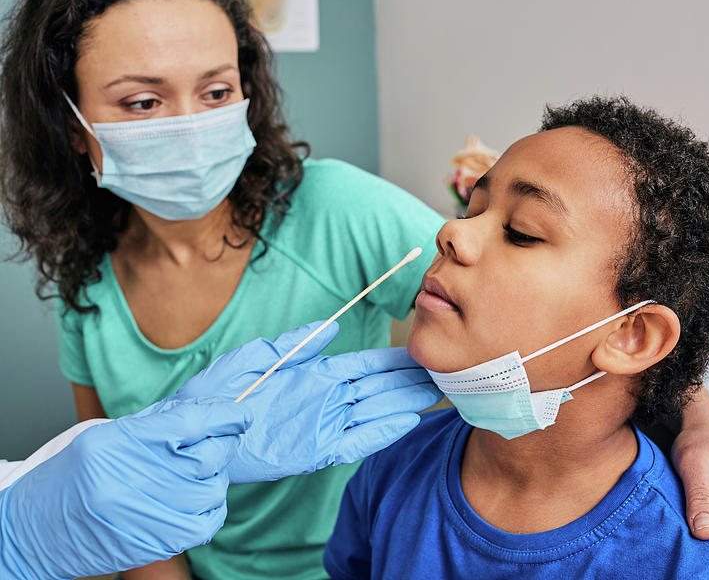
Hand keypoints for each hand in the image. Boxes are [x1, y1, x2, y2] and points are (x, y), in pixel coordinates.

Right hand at [0, 398, 250, 579]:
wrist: (34, 530)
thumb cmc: (70, 476)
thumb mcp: (106, 435)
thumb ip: (157, 422)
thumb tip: (205, 410)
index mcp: (124, 442)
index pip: (193, 422)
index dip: (225, 415)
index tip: (239, 414)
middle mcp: (137, 478)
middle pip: (210, 455)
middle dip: (223, 444)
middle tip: (219, 441)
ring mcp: (148, 514)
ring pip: (214, 488)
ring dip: (215, 477)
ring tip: (196, 473)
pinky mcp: (156, 542)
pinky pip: (209, 521)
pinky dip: (212, 507)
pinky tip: (196, 498)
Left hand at [177, 321, 442, 482]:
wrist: (193, 437)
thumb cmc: (216, 393)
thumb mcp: (254, 359)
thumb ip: (294, 344)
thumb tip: (331, 328)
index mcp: (312, 374)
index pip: (362, 364)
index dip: (391, 359)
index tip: (419, 352)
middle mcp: (323, 399)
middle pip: (377, 388)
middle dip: (409, 381)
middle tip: (443, 374)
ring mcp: (322, 425)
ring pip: (374, 413)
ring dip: (404, 405)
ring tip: (435, 395)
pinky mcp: (314, 452)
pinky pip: (355, 443)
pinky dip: (380, 434)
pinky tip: (405, 422)